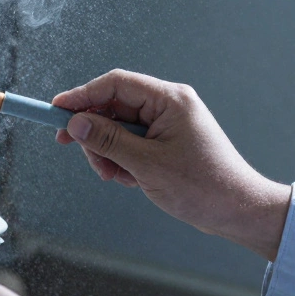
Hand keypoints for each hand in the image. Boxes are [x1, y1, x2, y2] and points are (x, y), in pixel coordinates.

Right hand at [51, 69, 291, 260]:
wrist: (238, 211)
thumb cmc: (203, 186)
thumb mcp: (147, 165)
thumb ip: (108, 141)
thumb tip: (76, 124)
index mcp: (170, 100)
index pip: (115, 84)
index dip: (82, 96)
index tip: (56, 111)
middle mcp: (168, 105)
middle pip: (113, 107)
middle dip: (96, 134)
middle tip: (85, 156)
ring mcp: (167, 124)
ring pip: (118, 128)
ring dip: (108, 152)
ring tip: (117, 177)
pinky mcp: (166, 142)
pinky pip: (131, 143)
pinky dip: (122, 160)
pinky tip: (131, 180)